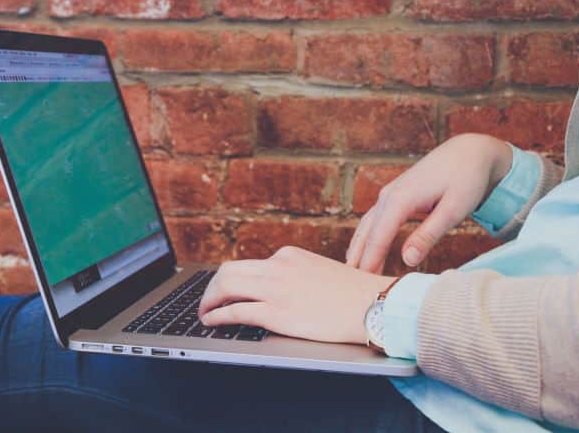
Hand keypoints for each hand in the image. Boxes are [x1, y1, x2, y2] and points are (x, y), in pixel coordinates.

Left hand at [198, 246, 393, 344]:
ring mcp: (275, 289)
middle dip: (211, 288)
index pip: (248, 264)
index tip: (224, 290)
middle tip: (206, 301)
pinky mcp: (276, 313)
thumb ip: (295, 276)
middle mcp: (277, 266)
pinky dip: (217, 315)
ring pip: (225, 287)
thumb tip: (278, 290)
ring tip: (204, 313)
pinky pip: (234, 311)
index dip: (231, 280)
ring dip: (208, 300)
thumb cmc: (353, 296)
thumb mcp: (318, 272)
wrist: (374, 305)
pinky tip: (211, 321)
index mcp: (288, 255)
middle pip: (228, 271)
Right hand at [346, 134, 512, 273]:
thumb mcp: (453, 209)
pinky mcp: (395, 196)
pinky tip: (366, 252)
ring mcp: (389, 194)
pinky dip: (367, 238)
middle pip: (366, 232)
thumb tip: (407, 260)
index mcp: (400, 199)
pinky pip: (374, 221)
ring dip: (359, 249)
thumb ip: (428, 234)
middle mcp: (389, 196)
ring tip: (352, 275)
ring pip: (367, 226)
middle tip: (349, 288)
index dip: (369, 261)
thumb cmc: (466, 180)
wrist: (469, 152)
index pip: (378, 237)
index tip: (360, 284)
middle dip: (358, 259)